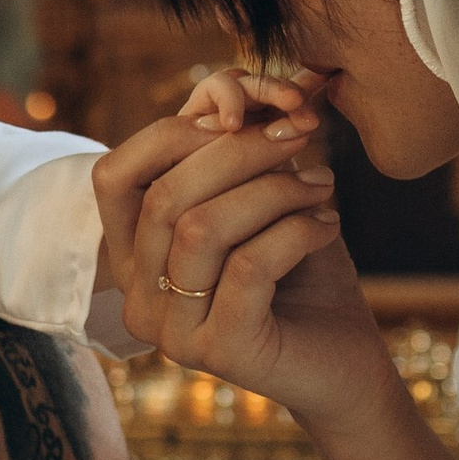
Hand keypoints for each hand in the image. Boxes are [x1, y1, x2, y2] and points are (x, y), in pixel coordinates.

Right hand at [93, 71, 385, 429]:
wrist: (346, 366)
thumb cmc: (302, 276)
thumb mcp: (263, 201)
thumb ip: (235, 153)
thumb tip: (229, 93)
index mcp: (134, 258)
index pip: (112, 177)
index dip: (172, 132)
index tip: (242, 112)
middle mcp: (138, 298)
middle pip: (164, 195)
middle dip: (239, 150)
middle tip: (300, 134)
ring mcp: (173, 331)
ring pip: (202, 228)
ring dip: (274, 190)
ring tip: (322, 184)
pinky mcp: (220, 351)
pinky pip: (248, 266)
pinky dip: (296, 230)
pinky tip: (328, 225)